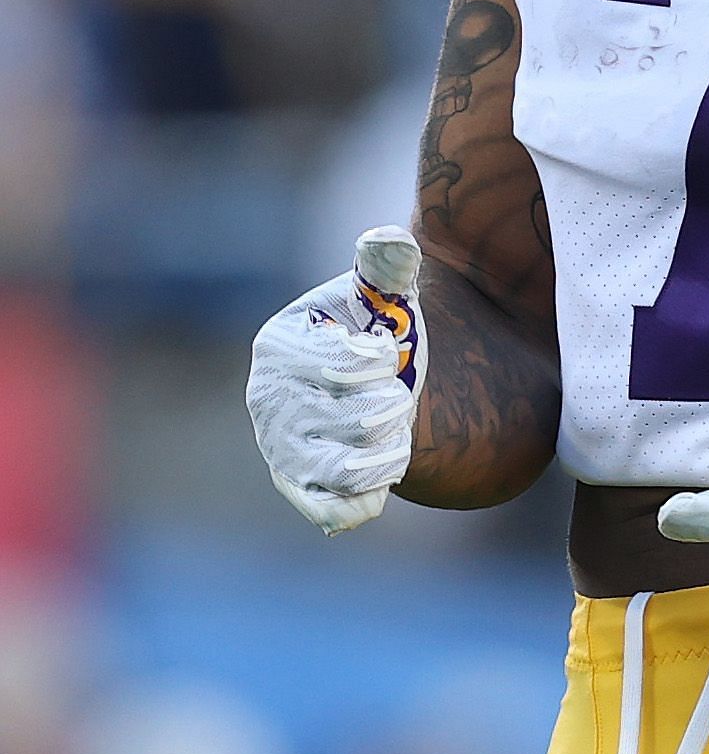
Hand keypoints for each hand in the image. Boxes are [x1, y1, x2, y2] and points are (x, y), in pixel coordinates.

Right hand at [246, 228, 424, 534]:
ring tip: (392, 428)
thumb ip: (388, 262)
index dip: (382, 363)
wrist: (380, 383)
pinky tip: (380, 463)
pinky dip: (372, 494)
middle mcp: (267, 402)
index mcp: (279, 346)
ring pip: (349, 471)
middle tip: (395, 395)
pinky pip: (336, 512)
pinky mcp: (297, 490)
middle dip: (395, 407)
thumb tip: (387, 240)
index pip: (346, 367)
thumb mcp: (384, 291)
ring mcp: (278, 451)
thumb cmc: (378, 328)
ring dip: (391, 451)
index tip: (384, 352)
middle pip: (356, 421)